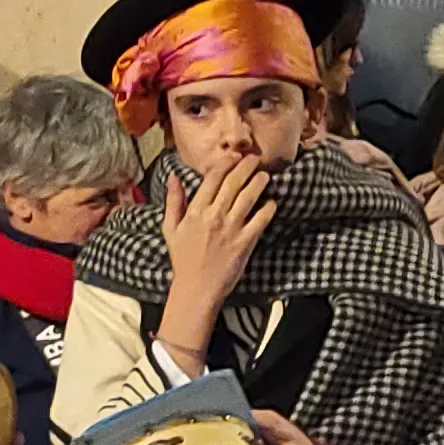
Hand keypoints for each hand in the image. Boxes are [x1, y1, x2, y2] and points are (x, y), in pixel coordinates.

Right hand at [158, 157, 279, 335]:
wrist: (196, 288)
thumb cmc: (183, 259)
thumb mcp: (171, 229)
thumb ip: (174, 201)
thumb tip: (174, 177)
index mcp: (195, 211)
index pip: (213, 178)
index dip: (226, 163)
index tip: (235, 156)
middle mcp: (214, 216)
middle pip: (233, 183)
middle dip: (246, 167)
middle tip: (255, 158)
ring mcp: (231, 228)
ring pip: (248, 197)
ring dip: (259, 182)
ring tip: (266, 175)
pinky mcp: (245, 242)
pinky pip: (261, 219)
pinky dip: (268, 208)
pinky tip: (272, 202)